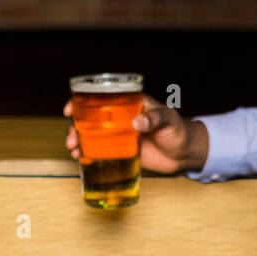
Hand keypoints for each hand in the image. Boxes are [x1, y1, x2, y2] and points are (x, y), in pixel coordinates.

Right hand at [64, 95, 208, 173]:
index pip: (102, 98)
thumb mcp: (168, 120)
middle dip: (76, 126)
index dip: (82, 101)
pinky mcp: (122, 152)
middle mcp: (120, 118)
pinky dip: (89, 154)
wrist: (186, 154)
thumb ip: (155, 119)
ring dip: (79, 140)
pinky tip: (81, 158)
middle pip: (91, 118)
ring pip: (93, 135)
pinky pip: (102, 151)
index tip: (70, 109)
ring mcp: (120, 135)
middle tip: (71, 137)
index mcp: (129, 104)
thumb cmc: (179, 130)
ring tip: (74, 149)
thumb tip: (137, 122)